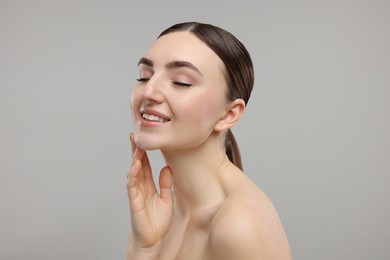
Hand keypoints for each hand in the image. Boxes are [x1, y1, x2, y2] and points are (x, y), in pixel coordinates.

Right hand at [127, 133, 172, 248]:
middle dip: (136, 149)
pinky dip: (133, 173)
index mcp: (148, 185)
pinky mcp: (134, 201)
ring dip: (134, 157)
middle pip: (137, 164)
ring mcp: (136, 193)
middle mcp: (140, 186)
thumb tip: (167, 167)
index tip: (144, 137)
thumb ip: (165, 183)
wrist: (152, 239)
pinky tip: (135, 163)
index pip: (144, 164)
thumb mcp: (166, 198)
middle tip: (135, 133)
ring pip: (133, 171)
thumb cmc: (158, 220)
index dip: (143, 151)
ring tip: (136, 144)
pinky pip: (132, 184)